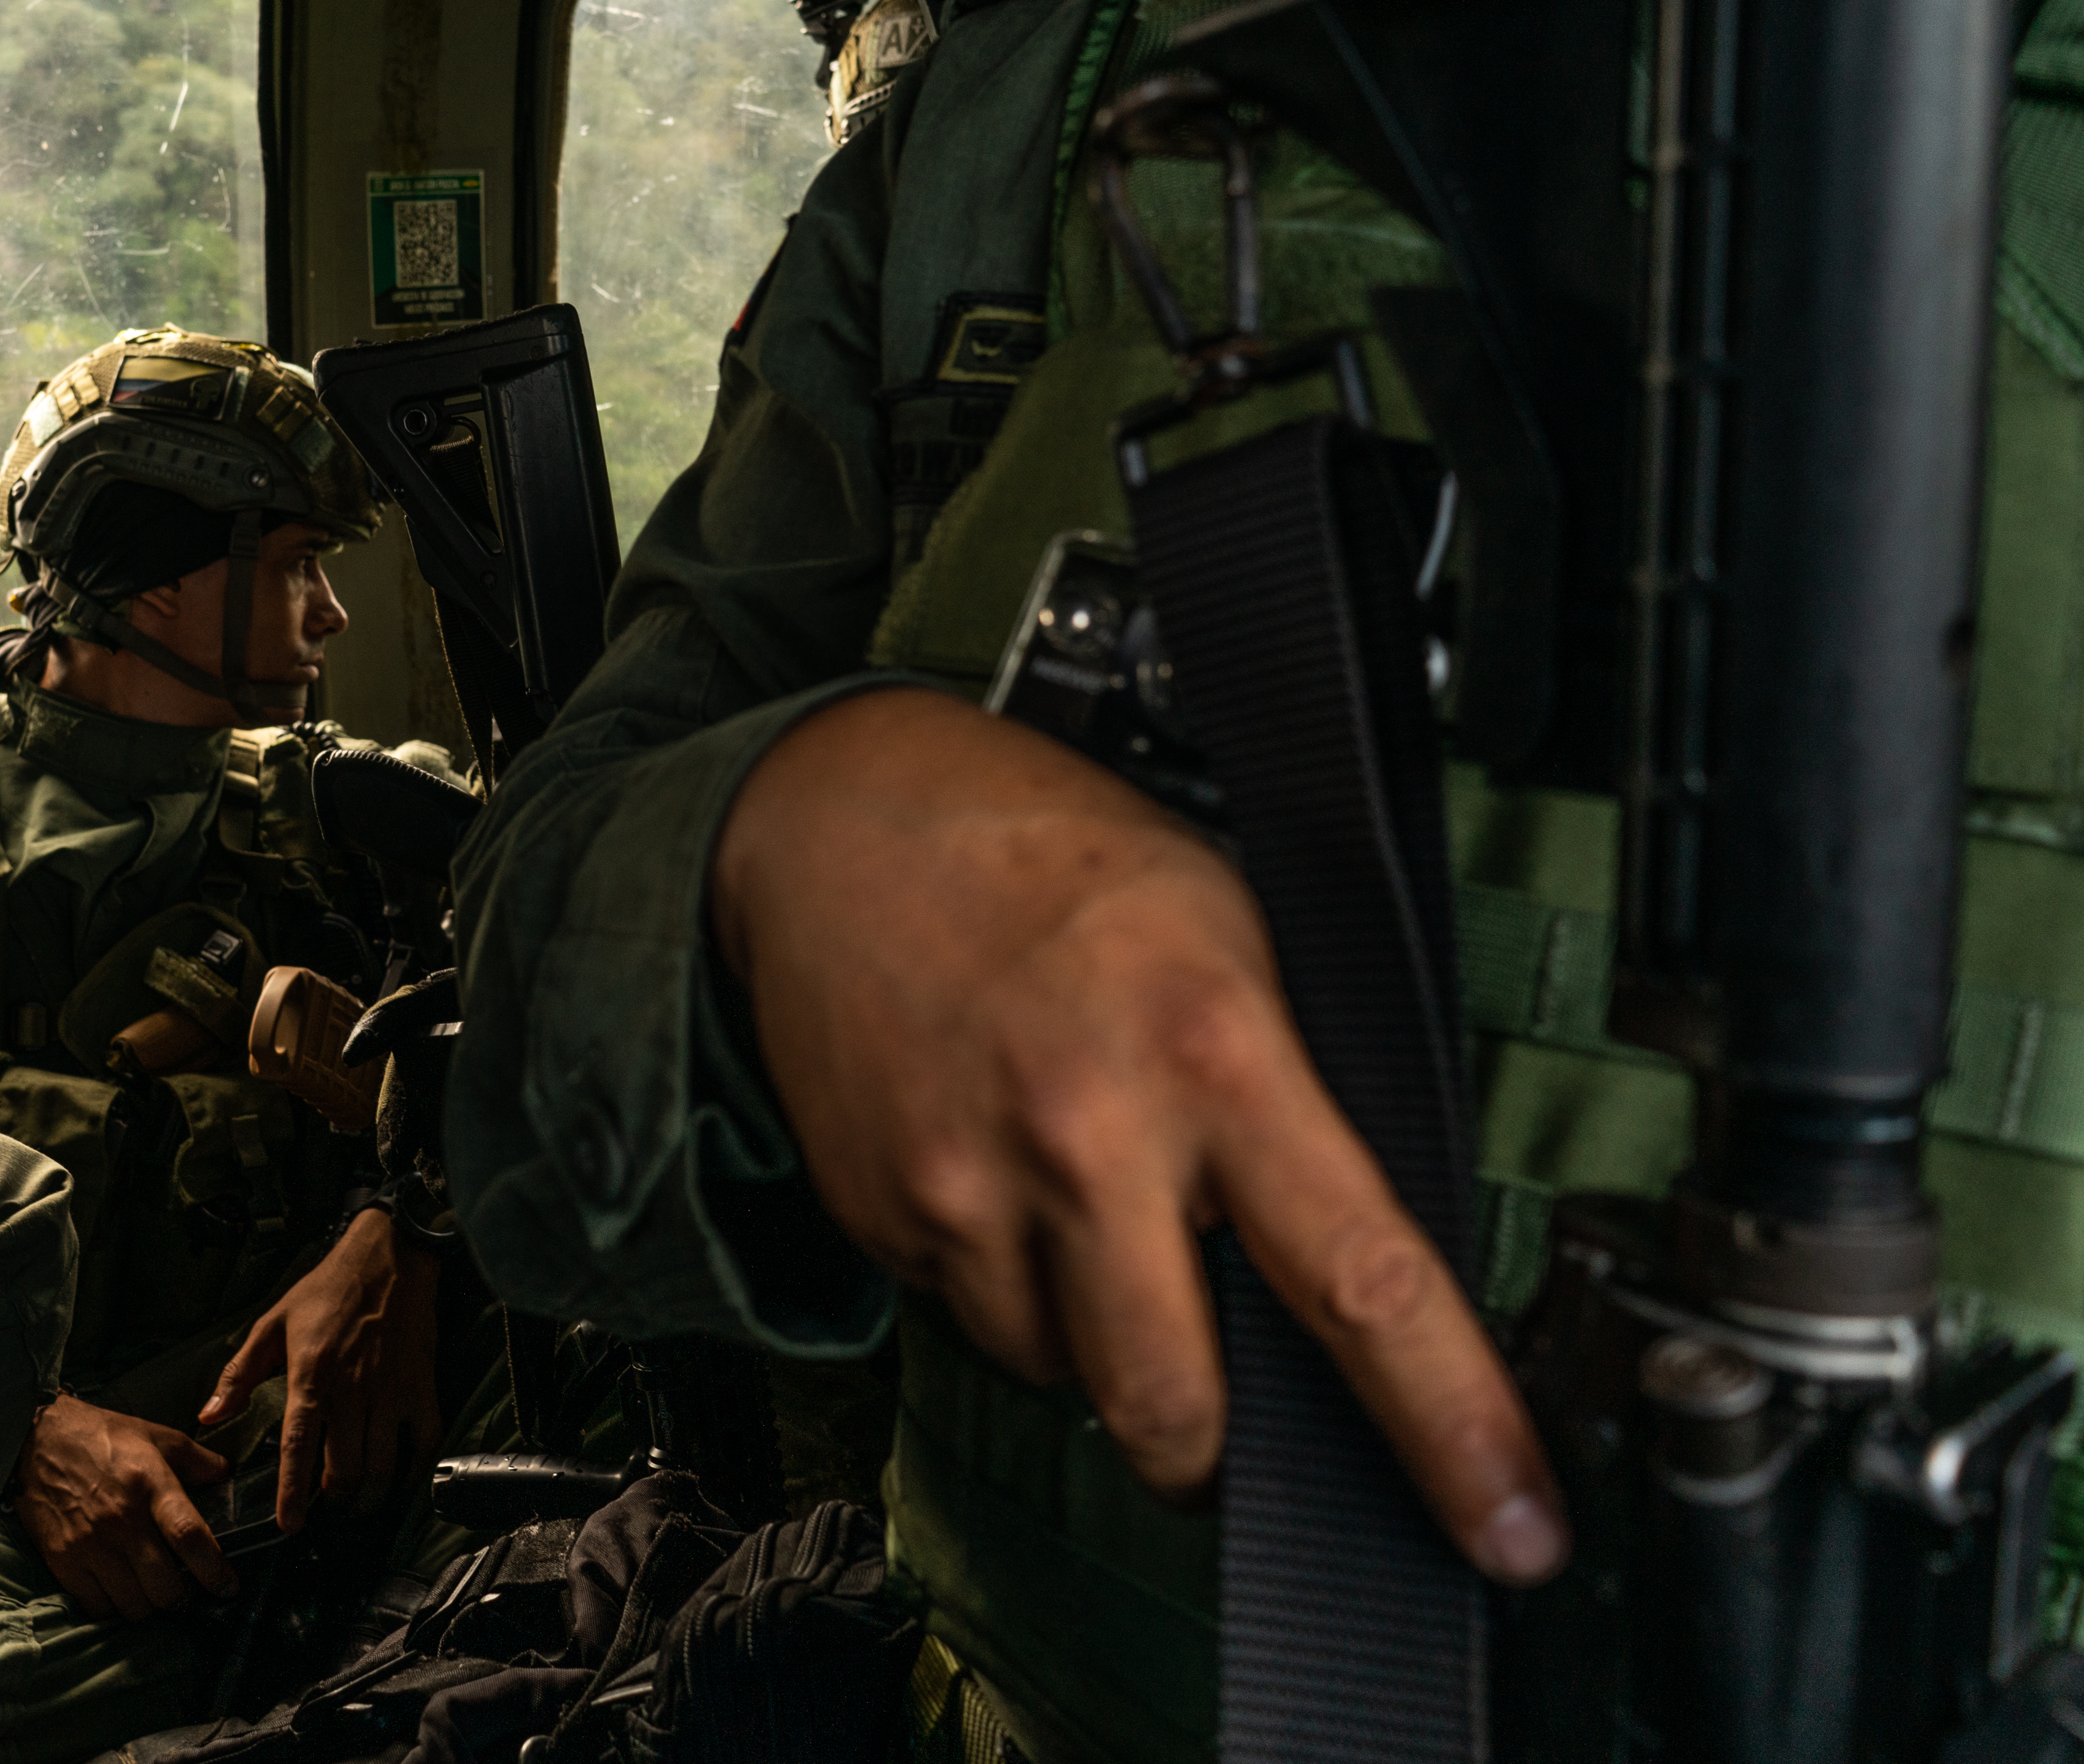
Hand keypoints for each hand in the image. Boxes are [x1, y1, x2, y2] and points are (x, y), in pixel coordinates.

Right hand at [12, 1395, 236, 1620]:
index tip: (227, 1588)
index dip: (215, 1570)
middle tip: (181, 1591)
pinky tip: (118, 1590)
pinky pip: (98, 1607)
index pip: (190, 1537)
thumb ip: (196, 1459)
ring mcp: (90, 1544)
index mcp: (151, 1485)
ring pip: (133, 1606)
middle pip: (165, 1586)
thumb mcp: (155, 1436)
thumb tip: (226, 1476)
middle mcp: (122, 1520)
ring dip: (148, 1606)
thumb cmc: (101, 1437)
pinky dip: (113, 1607)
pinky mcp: (63, 1560)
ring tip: (149, 1591)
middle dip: (180, 1598)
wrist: (35, 1439)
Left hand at [200, 1209, 440, 1532]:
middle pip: (345, 1468)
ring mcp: (391, 1390)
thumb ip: (239, 1375)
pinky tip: (401, 1483)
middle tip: (325, 1511)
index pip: (298, 1446)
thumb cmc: (325, 1291)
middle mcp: (352, 1389)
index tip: (289, 1525)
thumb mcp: (271, 1324)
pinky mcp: (421, 1386)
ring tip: (358, 1506)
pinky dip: (414, 1472)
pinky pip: (423, 1443)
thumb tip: (208, 1417)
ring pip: (383, 1465)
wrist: (388, 1257)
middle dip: (334, 1501)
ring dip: (371, 1496)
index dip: (292, 1492)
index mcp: (310, 1374)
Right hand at [711, 686, 1566, 1585]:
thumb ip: (1296, 1099)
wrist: (840, 820)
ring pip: (1065, 1377)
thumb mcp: (1231, 934)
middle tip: (1232, 1423)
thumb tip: (1364, 1268)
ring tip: (1085, 1208)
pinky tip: (1000, 1175)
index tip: (1514, 1534)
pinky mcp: (884, 1212)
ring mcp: (968, 1182)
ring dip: (1096, 1342)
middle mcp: (1087, 1130)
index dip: (1453, 1426)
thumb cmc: (1054, 866)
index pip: (1363, 1282)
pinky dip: (1008, 1289)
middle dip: (1212, 1452)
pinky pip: (976, 1324)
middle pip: (1178, 1408)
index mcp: (1212, 1050)